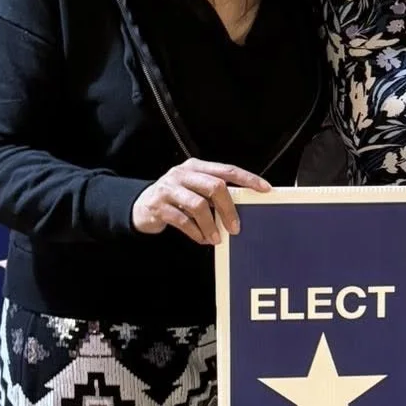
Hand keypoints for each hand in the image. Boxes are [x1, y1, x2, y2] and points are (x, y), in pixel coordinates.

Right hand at [130, 159, 270, 244]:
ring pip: (198, 205)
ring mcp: (168, 188)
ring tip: (216, 238)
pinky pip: (181, 220)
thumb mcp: (194, 190)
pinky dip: (195, 232)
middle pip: (214, 186)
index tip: (264, 189)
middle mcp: (182, 174)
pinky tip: (201, 239)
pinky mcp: (158, 205)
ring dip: (211, 225)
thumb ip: (213, 194)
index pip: (227, 169)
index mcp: (196, 167)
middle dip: (228, 209)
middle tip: (236, 227)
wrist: (141, 206)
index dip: (247, 179)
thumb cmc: (176, 199)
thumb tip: (241, 208)